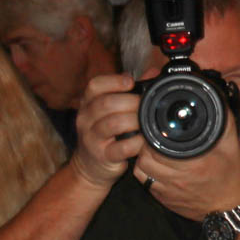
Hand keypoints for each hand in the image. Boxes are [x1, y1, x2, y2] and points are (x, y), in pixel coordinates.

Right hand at [72, 73, 143, 190]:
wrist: (90, 166)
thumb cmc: (105, 134)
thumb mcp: (112, 111)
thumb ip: (131, 92)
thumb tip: (153, 72)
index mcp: (88, 103)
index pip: (95, 86)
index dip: (113, 81)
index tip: (130, 81)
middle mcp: (86, 119)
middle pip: (106, 103)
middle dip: (130, 102)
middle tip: (145, 104)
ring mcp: (91, 138)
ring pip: (112, 124)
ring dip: (133, 121)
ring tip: (145, 122)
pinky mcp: (101, 156)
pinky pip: (120, 148)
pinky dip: (135, 143)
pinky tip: (142, 141)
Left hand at [132, 112, 239, 222]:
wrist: (227, 207)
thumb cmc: (230, 175)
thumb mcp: (231, 144)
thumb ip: (224, 119)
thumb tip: (215, 98)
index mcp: (193, 163)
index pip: (159, 145)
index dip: (153, 133)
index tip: (157, 126)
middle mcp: (178, 178)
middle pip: (146, 155)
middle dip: (146, 143)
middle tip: (153, 135)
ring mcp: (168, 190)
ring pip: (141, 168)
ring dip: (143, 156)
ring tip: (153, 148)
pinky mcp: (162, 198)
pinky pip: (143, 182)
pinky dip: (144, 171)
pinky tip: (153, 164)